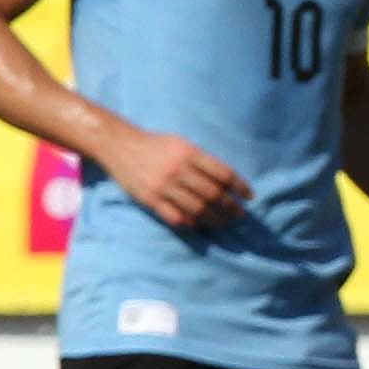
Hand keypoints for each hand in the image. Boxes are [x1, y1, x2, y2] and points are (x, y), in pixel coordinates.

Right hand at [102, 126, 251, 230]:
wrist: (119, 145)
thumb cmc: (157, 145)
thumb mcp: (182, 144)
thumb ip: (203, 160)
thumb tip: (229, 181)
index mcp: (189, 153)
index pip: (223, 174)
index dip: (240, 187)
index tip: (249, 197)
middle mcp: (177, 169)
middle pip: (213, 194)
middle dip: (231, 207)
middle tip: (240, 215)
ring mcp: (162, 185)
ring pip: (197, 208)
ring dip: (215, 219)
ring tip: (224, 223)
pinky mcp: (149, 199)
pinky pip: (175, 216)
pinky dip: (190, 223)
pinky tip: (199, 225)